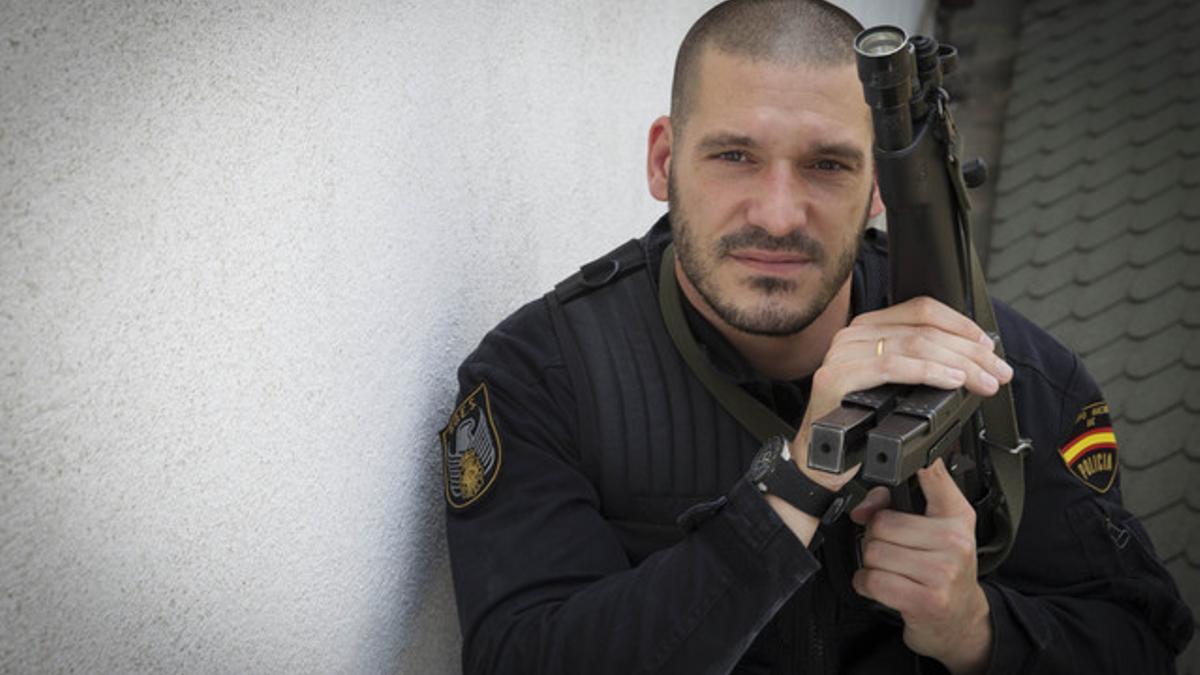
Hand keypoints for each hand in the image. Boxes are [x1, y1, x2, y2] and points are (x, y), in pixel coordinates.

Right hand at [793, 296, 1013, 490]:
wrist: (819, 460)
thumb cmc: (859, 426)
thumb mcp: (894, 387)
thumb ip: (920, 364)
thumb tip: (972, 358)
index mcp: (866, 329)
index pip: (921, 309)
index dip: (961, 325)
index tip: (989, 348)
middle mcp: (852, 335)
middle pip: (923, 328)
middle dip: (970, 351)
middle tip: (998, 371)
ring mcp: (841, 354)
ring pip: (913, 345)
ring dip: (958, 363)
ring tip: (983, 381)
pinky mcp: (836, 377)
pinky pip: (891, 367)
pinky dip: (928, 372)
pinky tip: (953, 382)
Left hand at [849, 459, 991, 674]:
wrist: (962, 620)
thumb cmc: (944, 571)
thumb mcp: (935, 530)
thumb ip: (897, 504)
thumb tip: (862, 509)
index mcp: (957, 517)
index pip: (932, 476)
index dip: (911, 466)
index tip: (898, 462)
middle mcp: (955, 541)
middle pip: (882, 523)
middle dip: (875, 538)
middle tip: (892, 551)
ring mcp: (943, 572)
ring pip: (874, 551)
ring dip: (871, 563)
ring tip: (890, 570)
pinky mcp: (926, 600)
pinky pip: (873, 580)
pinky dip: (866, 583)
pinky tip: (882, 585)